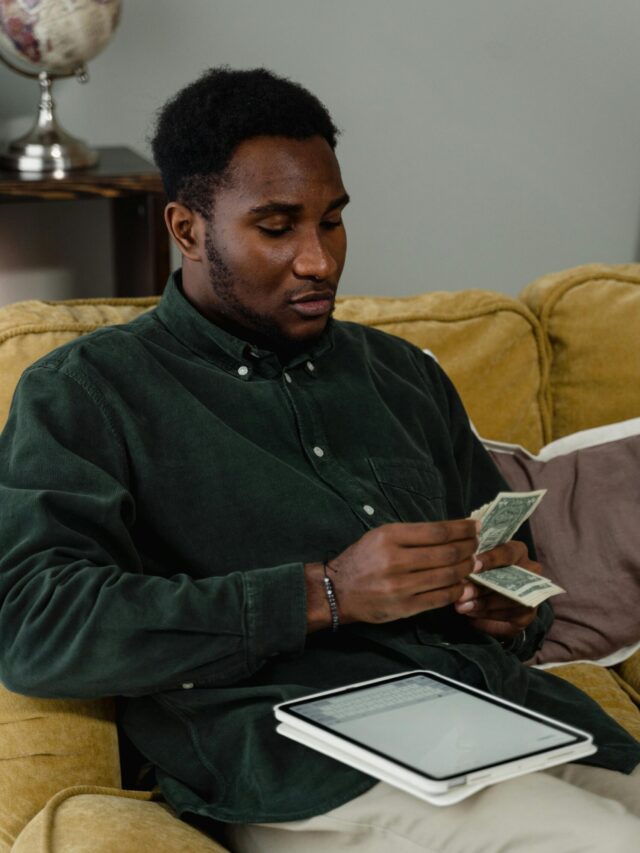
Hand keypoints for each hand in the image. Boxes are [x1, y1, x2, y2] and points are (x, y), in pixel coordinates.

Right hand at [305, 519, 478, 630]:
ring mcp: (401, 586)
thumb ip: (412, 535)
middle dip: (469, 548)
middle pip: (447, 553)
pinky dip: (456, 590)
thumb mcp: (380, 536)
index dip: (462, 529)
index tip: (475, 526)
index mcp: (389, 537)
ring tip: (474, 563)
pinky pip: (440, 598)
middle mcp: (395, 560)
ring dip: (466, 568)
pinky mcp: (404, 607)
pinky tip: (462, 584)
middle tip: (479, 545)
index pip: (437, 531)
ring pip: (447, 575)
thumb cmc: (362, 559)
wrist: (337, 590)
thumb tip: (450, 533)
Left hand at [454, 538, 539, 640]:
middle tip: (462, 594)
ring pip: (508, 600)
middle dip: (482, 587)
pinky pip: (507, 616)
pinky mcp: (527, 615)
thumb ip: (473, 566)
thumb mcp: (479, 564)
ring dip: (482, 604)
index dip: (490, 559)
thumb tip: (459, 575)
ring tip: (462, 606)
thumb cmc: (483, 572)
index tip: (472, 567)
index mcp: (518, 551)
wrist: (495, 600)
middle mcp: (530, 571)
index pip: (508, 553)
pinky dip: (486, 615)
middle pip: (508, 579)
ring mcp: (532, 594)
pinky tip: (471, 613)